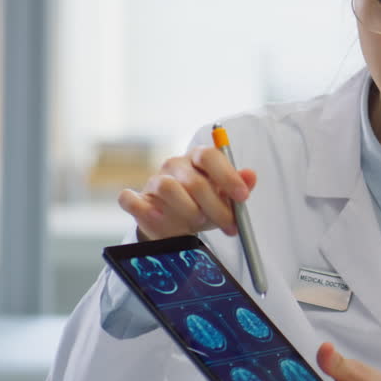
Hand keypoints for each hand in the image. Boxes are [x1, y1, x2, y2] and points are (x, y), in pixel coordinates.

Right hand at [117, 146, 257, 240]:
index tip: (242, 197)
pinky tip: (158, 217)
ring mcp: (154, 180)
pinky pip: (130, 198)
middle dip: (215, 206)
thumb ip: (239, 186)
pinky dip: (142, 208)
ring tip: (198, 223)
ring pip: (167, 187)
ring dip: (187, 209)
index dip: (228, 176)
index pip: (210, 156)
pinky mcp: (136, 199)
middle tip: (228, 224)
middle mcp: (175, 165)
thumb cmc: (205, 206)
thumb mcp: (226, 198)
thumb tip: (251, 176)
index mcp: (198, 159)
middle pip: (194, 179)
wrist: (177, 224)